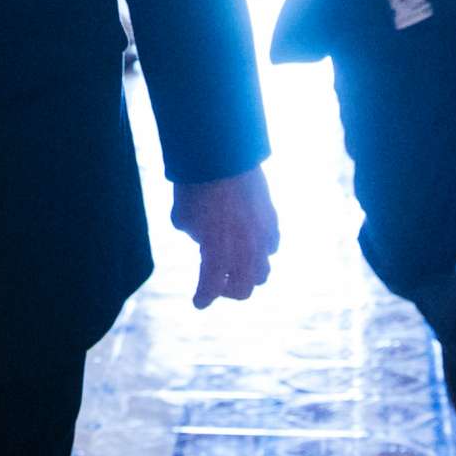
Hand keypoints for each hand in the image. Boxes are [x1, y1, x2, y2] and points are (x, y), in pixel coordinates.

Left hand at [170, 165, 279, 309]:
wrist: (221, 153)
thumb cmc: (195, 184)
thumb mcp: (183, 216)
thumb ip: (195, 235)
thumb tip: (203, 238)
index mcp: (216, 252)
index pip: (211, 288)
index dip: (203, 298)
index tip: (199, 302)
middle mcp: (243, 250)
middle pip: (243, 289)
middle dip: (228, 291)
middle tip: (218, 286)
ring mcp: (261, 235)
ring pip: (262, 272)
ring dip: (248, 274)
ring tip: (236, 267)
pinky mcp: (272, 219)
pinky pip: (271, 245)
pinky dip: (261, 250)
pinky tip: (252, 244)